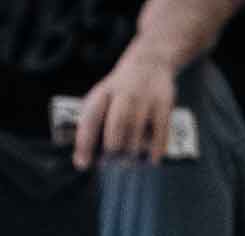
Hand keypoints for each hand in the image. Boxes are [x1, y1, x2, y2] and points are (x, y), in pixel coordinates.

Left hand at [73, 44, 176, 166]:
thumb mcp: (102, 100)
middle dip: (113, 151)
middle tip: (113, 163)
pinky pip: (159, 135)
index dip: (86, 142)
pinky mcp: (164, 104)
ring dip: (132, 155)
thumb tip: (81, 163)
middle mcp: (125, 92)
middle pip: (117, 126)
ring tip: (130, 162)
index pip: (92, 117)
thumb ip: (90, 128)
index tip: (83, 163)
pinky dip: (154, 152)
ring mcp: (146, 97)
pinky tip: (151, 160)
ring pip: (137, 134)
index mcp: (104, 93)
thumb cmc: (120, 93)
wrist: (150, 62)